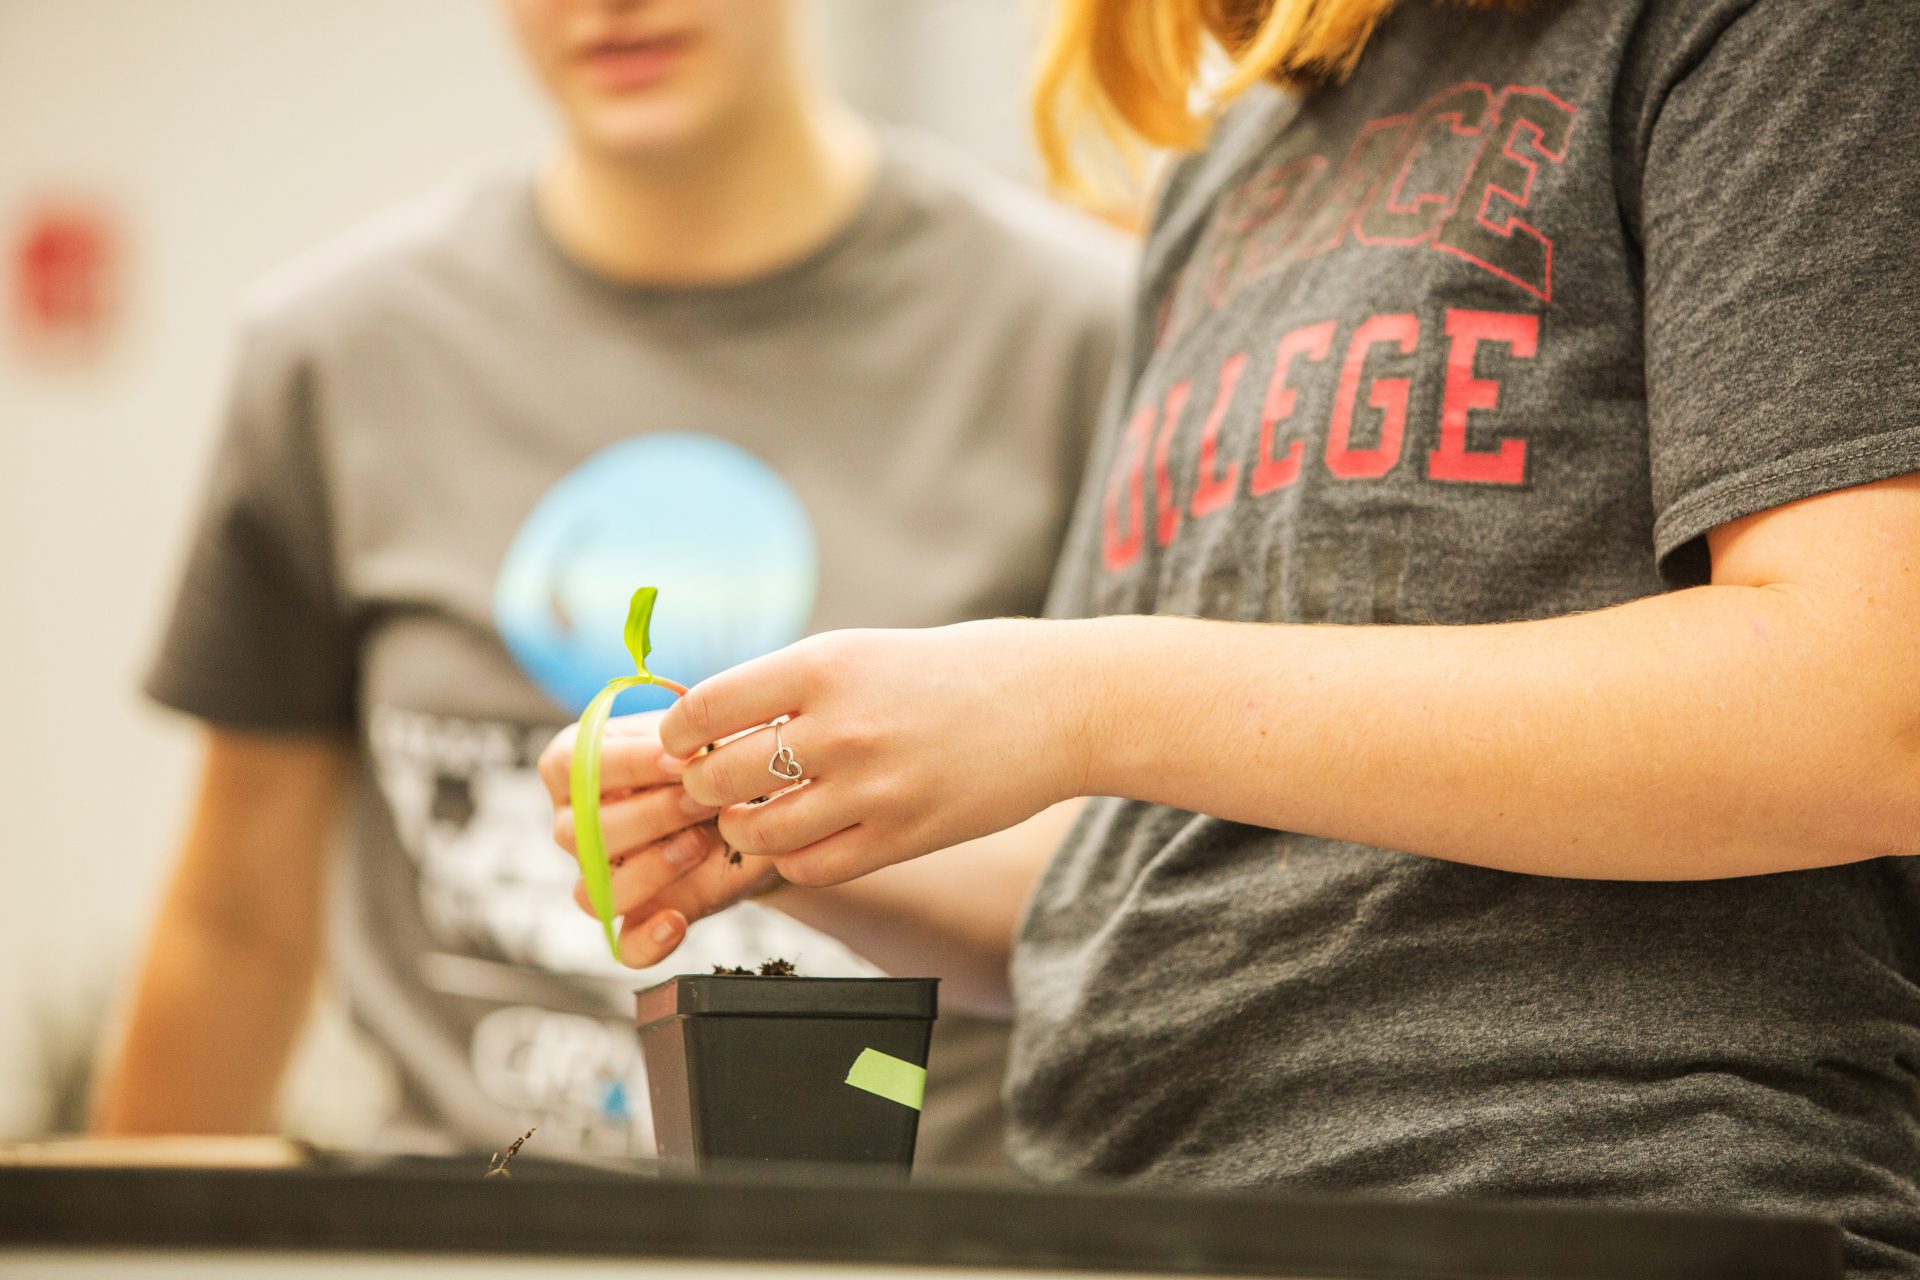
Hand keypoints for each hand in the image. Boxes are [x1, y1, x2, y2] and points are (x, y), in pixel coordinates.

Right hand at [539, 710, 777, 966]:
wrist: (754, 808)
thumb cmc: (711, 757)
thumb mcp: (698, 733)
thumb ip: (685, 738)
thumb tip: (691, 756)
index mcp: (573, 766)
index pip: (571, 767)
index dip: (628, 765)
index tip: (682, 760)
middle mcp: (573, 825)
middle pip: (581, 834)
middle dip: (651, 815)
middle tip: (704, 800)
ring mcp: (600, 876)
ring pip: (595, 892)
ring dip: (651, 869)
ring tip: (700, 843)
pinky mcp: (640, 918)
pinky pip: (624, 946)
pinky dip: (648, 942)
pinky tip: (677, 921)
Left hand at [657, 619, 1093, 886]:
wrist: (1054, 702)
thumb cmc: (951, 672)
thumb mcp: (863, 652)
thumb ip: (792, 687)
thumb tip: (708, 724)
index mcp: (824, 664)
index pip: (705, 708)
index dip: (678, 734)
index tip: (683, 741)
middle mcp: (842, 726)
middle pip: (720, 776)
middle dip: (703, 787)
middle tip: (713, 785)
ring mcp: (873, 787)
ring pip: (758, 832)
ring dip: (742, 829)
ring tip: (753, 815)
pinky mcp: (903, 836)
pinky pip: (812, 867)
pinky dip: (793, 858)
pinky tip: (802, 837)